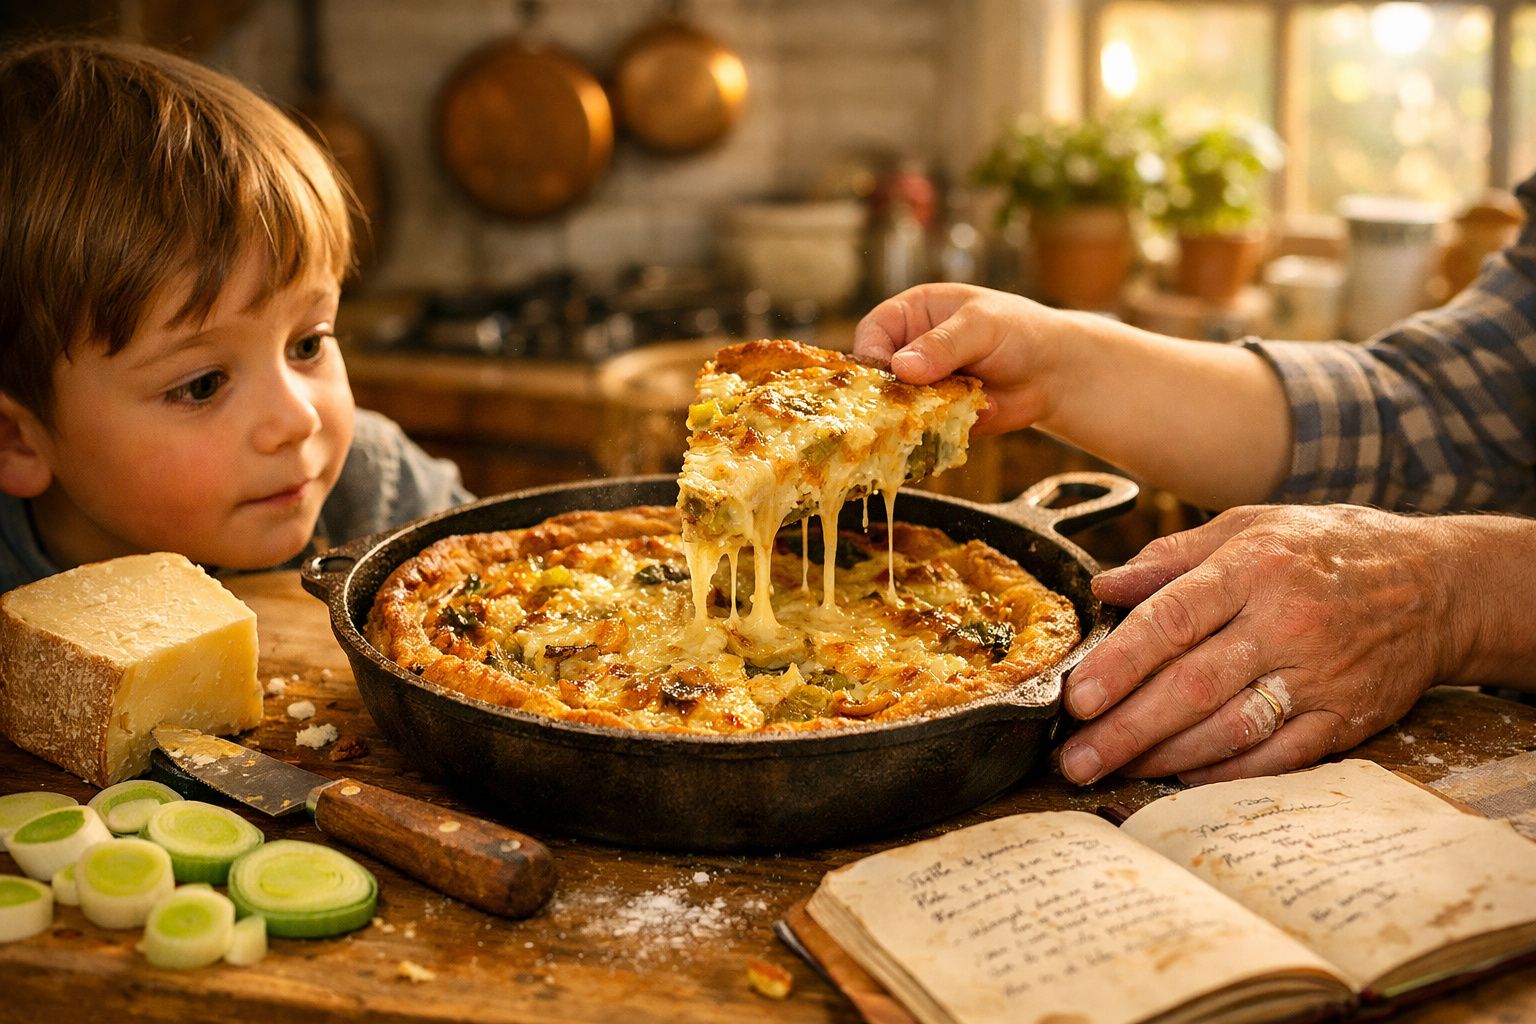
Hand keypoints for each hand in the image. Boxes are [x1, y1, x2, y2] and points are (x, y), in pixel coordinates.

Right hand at [853, 283, 1069, 434]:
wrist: (1055, 371)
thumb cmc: (1019, 330)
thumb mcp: (981, 326)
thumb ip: (943, 344)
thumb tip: (902, 368)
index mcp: (912, 315)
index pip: (873, 333)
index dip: (872, 354)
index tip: (888, 376)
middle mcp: (910, 352)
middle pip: (879, 377)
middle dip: (893, 394)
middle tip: (916, 404)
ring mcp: (922, 388)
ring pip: (899, 409)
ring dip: (924, 415)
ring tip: (959, 406)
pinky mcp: (937, 419)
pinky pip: (925, 431)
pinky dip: (947, 429)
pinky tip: (982, 412)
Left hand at [1057, 504, 1457, 785]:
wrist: (1436, 582)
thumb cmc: (1326, 548)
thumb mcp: (1249, 525)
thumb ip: (1171, 557)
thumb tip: (1104, 586)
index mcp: (1252, 569)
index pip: (1172, 620)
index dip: (1119, 663)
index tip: (1075, 698)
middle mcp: (1284, 624)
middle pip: (1192, 686)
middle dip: (1125, 728)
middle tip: (1073, 757)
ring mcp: (1318, 675)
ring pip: (1230, 729)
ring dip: (1164, 758)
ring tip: (1113, 769)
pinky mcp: (1345, 717)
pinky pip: (1277, 757)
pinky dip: (1224, 773)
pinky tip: (1179, 776)